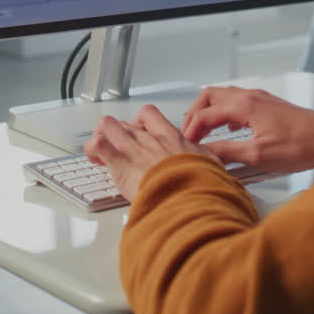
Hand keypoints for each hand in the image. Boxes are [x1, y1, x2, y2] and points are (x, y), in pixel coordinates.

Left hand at [84, 105, 218, 201]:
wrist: (191, 198)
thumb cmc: (201, 185)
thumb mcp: (213, 167)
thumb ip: (210, 162)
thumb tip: (220, 165)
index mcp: (171, 137)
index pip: (150, 115)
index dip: (140, 123)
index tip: (139, 133)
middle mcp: (150, 138)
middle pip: (126, 122)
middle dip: (119, 134)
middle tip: (119, 149)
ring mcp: (134, 148)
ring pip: (108, 125)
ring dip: (101, 136)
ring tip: (101, 152)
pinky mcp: (120, 163)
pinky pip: (97, 145)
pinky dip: (93, 150)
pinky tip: (95, 158)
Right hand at [181, 85, 313, 174]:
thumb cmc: (300, 145)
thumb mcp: (258, 155)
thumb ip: (227, 152)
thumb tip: (204, 153)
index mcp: (245, 106)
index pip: (204, 114)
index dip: (190, 130)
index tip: (184, 145)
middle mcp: (250, 97)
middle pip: (210, 97)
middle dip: (194, 114)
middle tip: (189, 133)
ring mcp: (260, 99)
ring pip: (224, 97)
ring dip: (209, 112)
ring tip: (203, 132)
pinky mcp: (268, 105)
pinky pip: (238, 102)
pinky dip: (225, 113)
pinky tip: (229, 129)